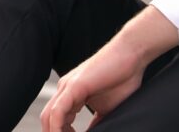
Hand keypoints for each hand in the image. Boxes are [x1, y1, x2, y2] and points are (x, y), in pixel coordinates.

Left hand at [40, 6, 178, 131]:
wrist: (131, 54)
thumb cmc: (123, 78)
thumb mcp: (108, 108)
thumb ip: (97, 122)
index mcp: (70, 95)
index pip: (56, 120)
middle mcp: (64, 90)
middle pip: (48, 119)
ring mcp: (67, 87)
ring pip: (49, 116)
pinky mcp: (74, 86)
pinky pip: (58, 110)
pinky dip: (57, 127)